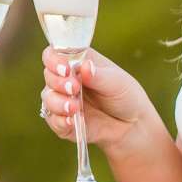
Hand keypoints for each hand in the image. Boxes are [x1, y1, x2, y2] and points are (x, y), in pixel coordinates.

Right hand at [38, 47, 159, 153]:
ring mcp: (63, 100)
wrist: (132, 126)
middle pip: (48, 75)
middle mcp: (66, 79)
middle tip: (73, 88)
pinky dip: (60, 121)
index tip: (65, 69)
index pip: (54, 54)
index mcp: (77, 61)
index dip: (54, 60)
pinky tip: (71, 122)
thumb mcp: (117, 83)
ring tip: (75, 108)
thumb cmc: (125, 96)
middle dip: (57, 82)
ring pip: (48, 98)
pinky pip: (53, 121)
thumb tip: (85, 66)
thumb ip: (99, 76)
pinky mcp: (63, 121)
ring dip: (58, 103)